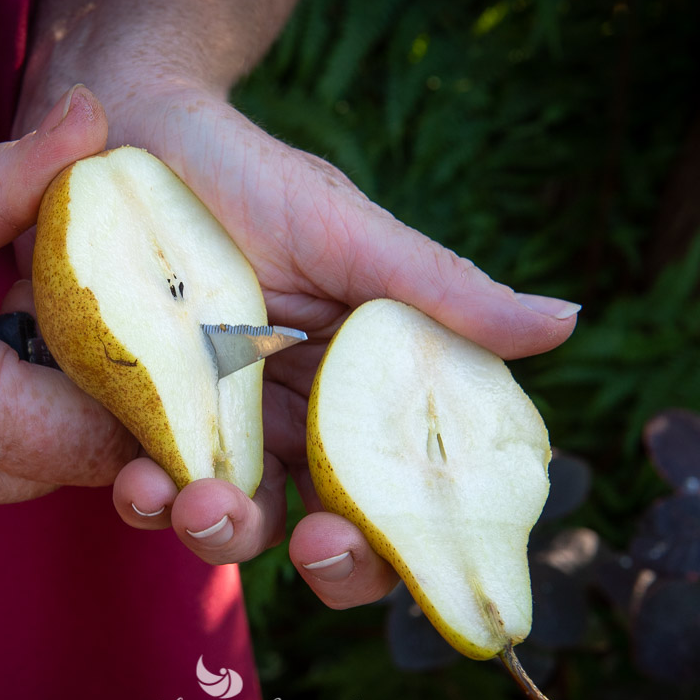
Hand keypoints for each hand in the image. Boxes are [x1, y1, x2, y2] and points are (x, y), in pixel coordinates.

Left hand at [89, 87, 578, 608]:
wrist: (132, 138)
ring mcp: (218, 429)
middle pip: (331, 533)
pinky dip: (145, 500)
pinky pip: (149, 486)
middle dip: (331, 562)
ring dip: (224, 534)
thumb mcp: (348, 233)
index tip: (402, 546)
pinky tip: (140, 478)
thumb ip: (443, 291)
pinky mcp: (143, 423)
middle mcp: (298, 423)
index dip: (412, 544)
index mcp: (364, 393)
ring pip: (236, 522)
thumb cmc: (250, 176)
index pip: (407, 493)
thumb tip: (567, 321)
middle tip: (316, 544)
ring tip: (198, 501)